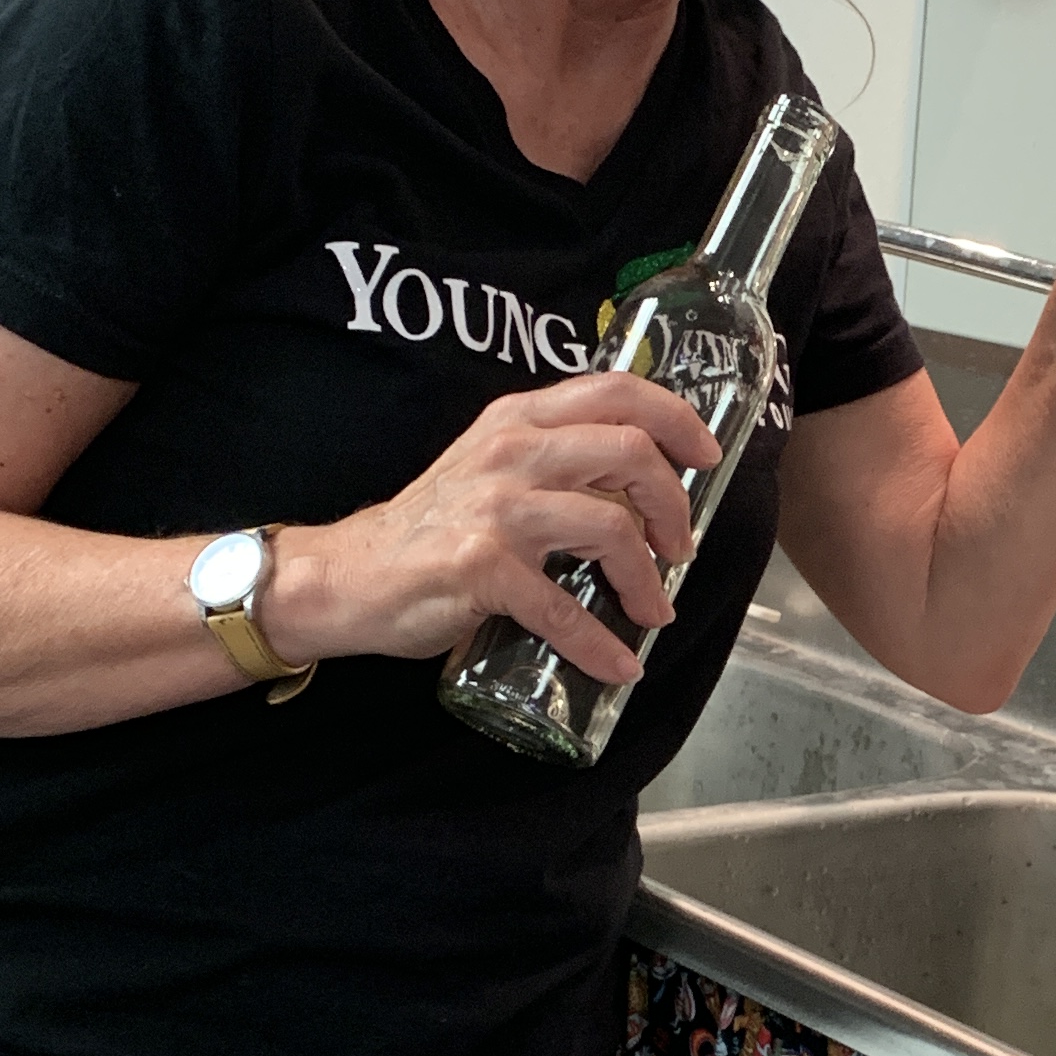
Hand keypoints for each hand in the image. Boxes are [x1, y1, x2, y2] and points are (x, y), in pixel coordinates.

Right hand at [272, 370, 721, 684]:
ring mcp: (498, 509)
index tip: (706, 456)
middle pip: (630, 453)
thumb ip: (552, 460)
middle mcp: (511, 451)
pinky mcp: (484, 568)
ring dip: (648, 580)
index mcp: (519, 418)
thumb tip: (638, 491)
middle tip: (679, 546)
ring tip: (653, 608)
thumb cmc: (430, 528)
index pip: (617, 391)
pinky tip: (618, 665)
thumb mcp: (491, 467)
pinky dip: (600, 645)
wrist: (350, 574)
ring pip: (611, 529)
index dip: (677, 419)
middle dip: (674, 506)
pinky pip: (564, 609)